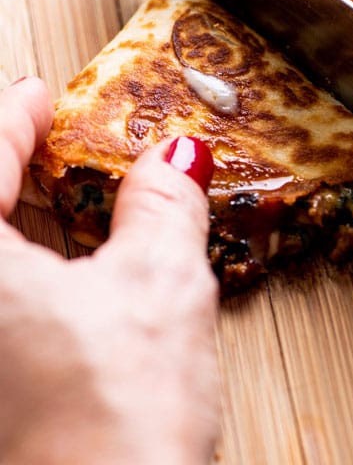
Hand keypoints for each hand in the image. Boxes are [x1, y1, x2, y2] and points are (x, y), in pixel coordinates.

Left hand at [0, 77, 220, 464]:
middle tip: (39, 143)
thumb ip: (162, 207)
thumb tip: (176, 159)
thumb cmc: (116, 416)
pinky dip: (18, 277)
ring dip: (12, 226)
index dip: (10, 117)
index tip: (37, 95)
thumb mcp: (158, 285)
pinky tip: (58, 280)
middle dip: (3, 171)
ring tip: (56, 206)